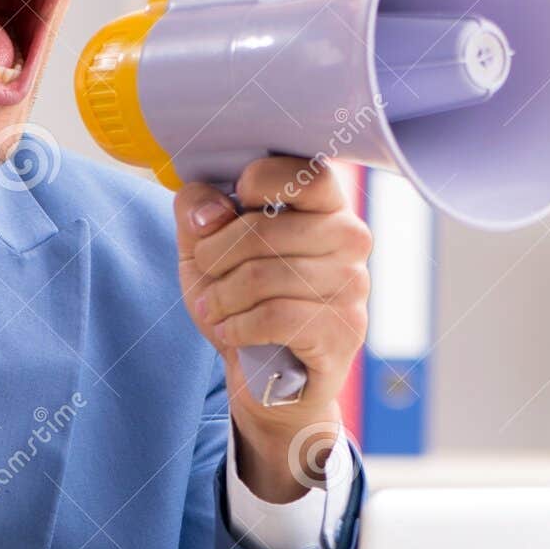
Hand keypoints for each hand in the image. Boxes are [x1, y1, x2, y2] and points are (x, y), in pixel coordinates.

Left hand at [174, 155, 369, 500]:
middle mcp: (348, 238)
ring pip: (261, 276)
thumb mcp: (204, 250)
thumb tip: (209, 211)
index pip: (302, 171)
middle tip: (206, 273)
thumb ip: (198, 213)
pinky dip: (236, 327)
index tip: (227, 213)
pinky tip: (230, 331)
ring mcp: (351, 284)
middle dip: (214, 254)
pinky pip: (272, 317)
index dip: (252, 186)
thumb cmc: (241, 301)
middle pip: (262, 228)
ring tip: (214, 308)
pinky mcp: (341, 329)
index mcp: (324, 205)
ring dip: (220, 297)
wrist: (268, 377)